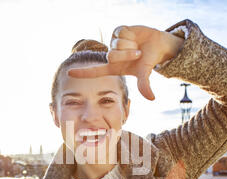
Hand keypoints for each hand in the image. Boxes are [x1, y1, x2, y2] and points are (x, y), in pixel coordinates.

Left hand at [68, 25, 184, 100]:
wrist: (157, 45)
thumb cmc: (148, 61)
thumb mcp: (144, 73)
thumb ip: (144, 85)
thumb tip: (152, 98)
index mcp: (114, 68)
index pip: (95, 71)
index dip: (82, 73)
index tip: (69, 73)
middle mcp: (111, 56)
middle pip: (111, 56)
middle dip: (127, 54)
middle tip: (137, 53)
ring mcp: (113, 43)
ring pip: (115, 44)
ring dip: (130, 45)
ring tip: (137, 46)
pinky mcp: (117, 32)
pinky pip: (119, 33)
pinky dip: (129, 35)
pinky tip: (134, 36)